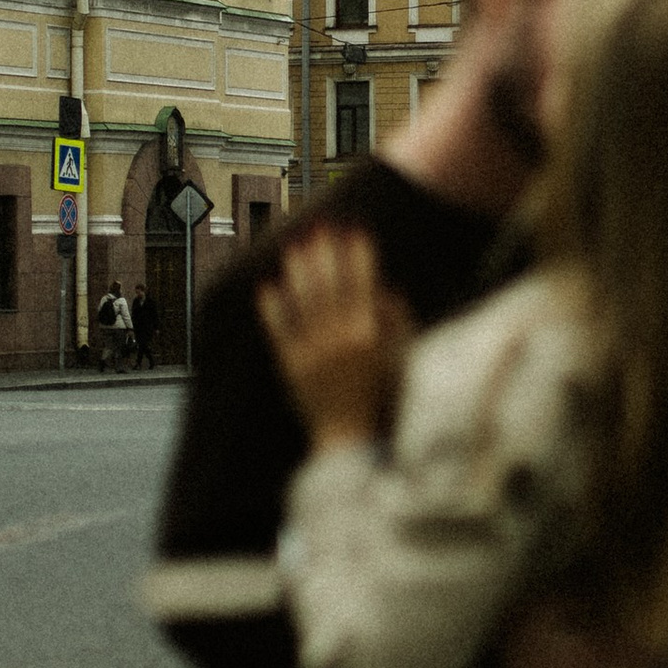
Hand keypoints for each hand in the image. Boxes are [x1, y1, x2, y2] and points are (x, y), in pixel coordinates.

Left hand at [257, 228, 409, 449]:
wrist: (351, 440)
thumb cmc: (383, 400)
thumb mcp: (400, 358)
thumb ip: (396, 321)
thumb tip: (387, 286)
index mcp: (367, 335)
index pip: (361, 284)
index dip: (358, 256)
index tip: (356, 230)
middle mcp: (337, 339)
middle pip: (329, 286)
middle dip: (326, 253)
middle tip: (321, 226)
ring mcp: (311, 352)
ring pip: (302, 302)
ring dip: (298, 271)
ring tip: (294, 245)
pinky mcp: (291, 366)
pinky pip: (279, 330)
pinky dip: (272, 307)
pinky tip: (267, 284)